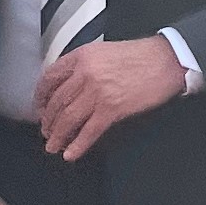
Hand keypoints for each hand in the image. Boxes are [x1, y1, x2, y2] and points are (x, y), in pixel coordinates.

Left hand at [36, 34, 186, 161]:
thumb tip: (69, 85)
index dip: (41, 96)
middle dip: (48, 120)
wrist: (166, 61)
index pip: (50, 78)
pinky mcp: (111, 109)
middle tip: (46, 131)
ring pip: (68, 118)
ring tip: (53, 145)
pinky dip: (77, 145)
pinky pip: (88, 131)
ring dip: (58, 135)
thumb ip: (84, 65)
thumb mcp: (105, 51)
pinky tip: (71, 153)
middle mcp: (85, 74)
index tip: (39, 107)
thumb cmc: (141, 55)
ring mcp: (97, 92)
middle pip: (57, 102)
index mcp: (82, 56)